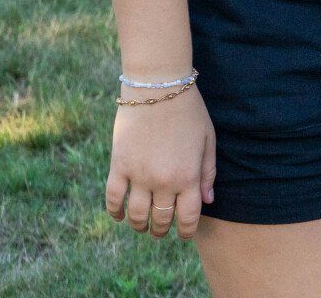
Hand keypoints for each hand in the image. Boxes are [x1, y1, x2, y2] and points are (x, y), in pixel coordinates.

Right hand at [104, 84, 215, 240]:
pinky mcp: (119, 165)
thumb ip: (208, 172)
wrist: (158, 86)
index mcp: (188, 176)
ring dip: (139, 225)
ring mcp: (139, 175)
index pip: (187, 218)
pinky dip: (115, 211)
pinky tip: (119, 215)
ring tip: (142, 225)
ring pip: (136, 215)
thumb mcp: (208, 139)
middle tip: (161, 229)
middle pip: (161, 219)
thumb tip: (207, 201)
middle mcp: (163, 181)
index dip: (184, 231)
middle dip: (162, 229)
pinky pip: (113, 198)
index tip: (182, 234)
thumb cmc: (188, 110)